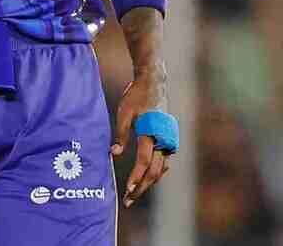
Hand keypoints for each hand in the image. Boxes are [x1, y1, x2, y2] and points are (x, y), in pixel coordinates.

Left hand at [111, 68, 168, 206]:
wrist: (154, 82)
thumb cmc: (136, 96)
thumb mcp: (124, 112)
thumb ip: (120, 134)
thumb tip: (114, 154)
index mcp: (151, 132)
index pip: (144, 161)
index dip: (136, 177)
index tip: (128, 189)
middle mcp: (163, 139)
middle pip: (154, 171)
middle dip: (141, 187)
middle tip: (128, 200)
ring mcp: (168, 139)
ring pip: (160, 169)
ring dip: (148, 182)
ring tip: (134, 193)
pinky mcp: (169, 138)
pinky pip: (163, 161)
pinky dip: (156, 172)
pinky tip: (146, 178)